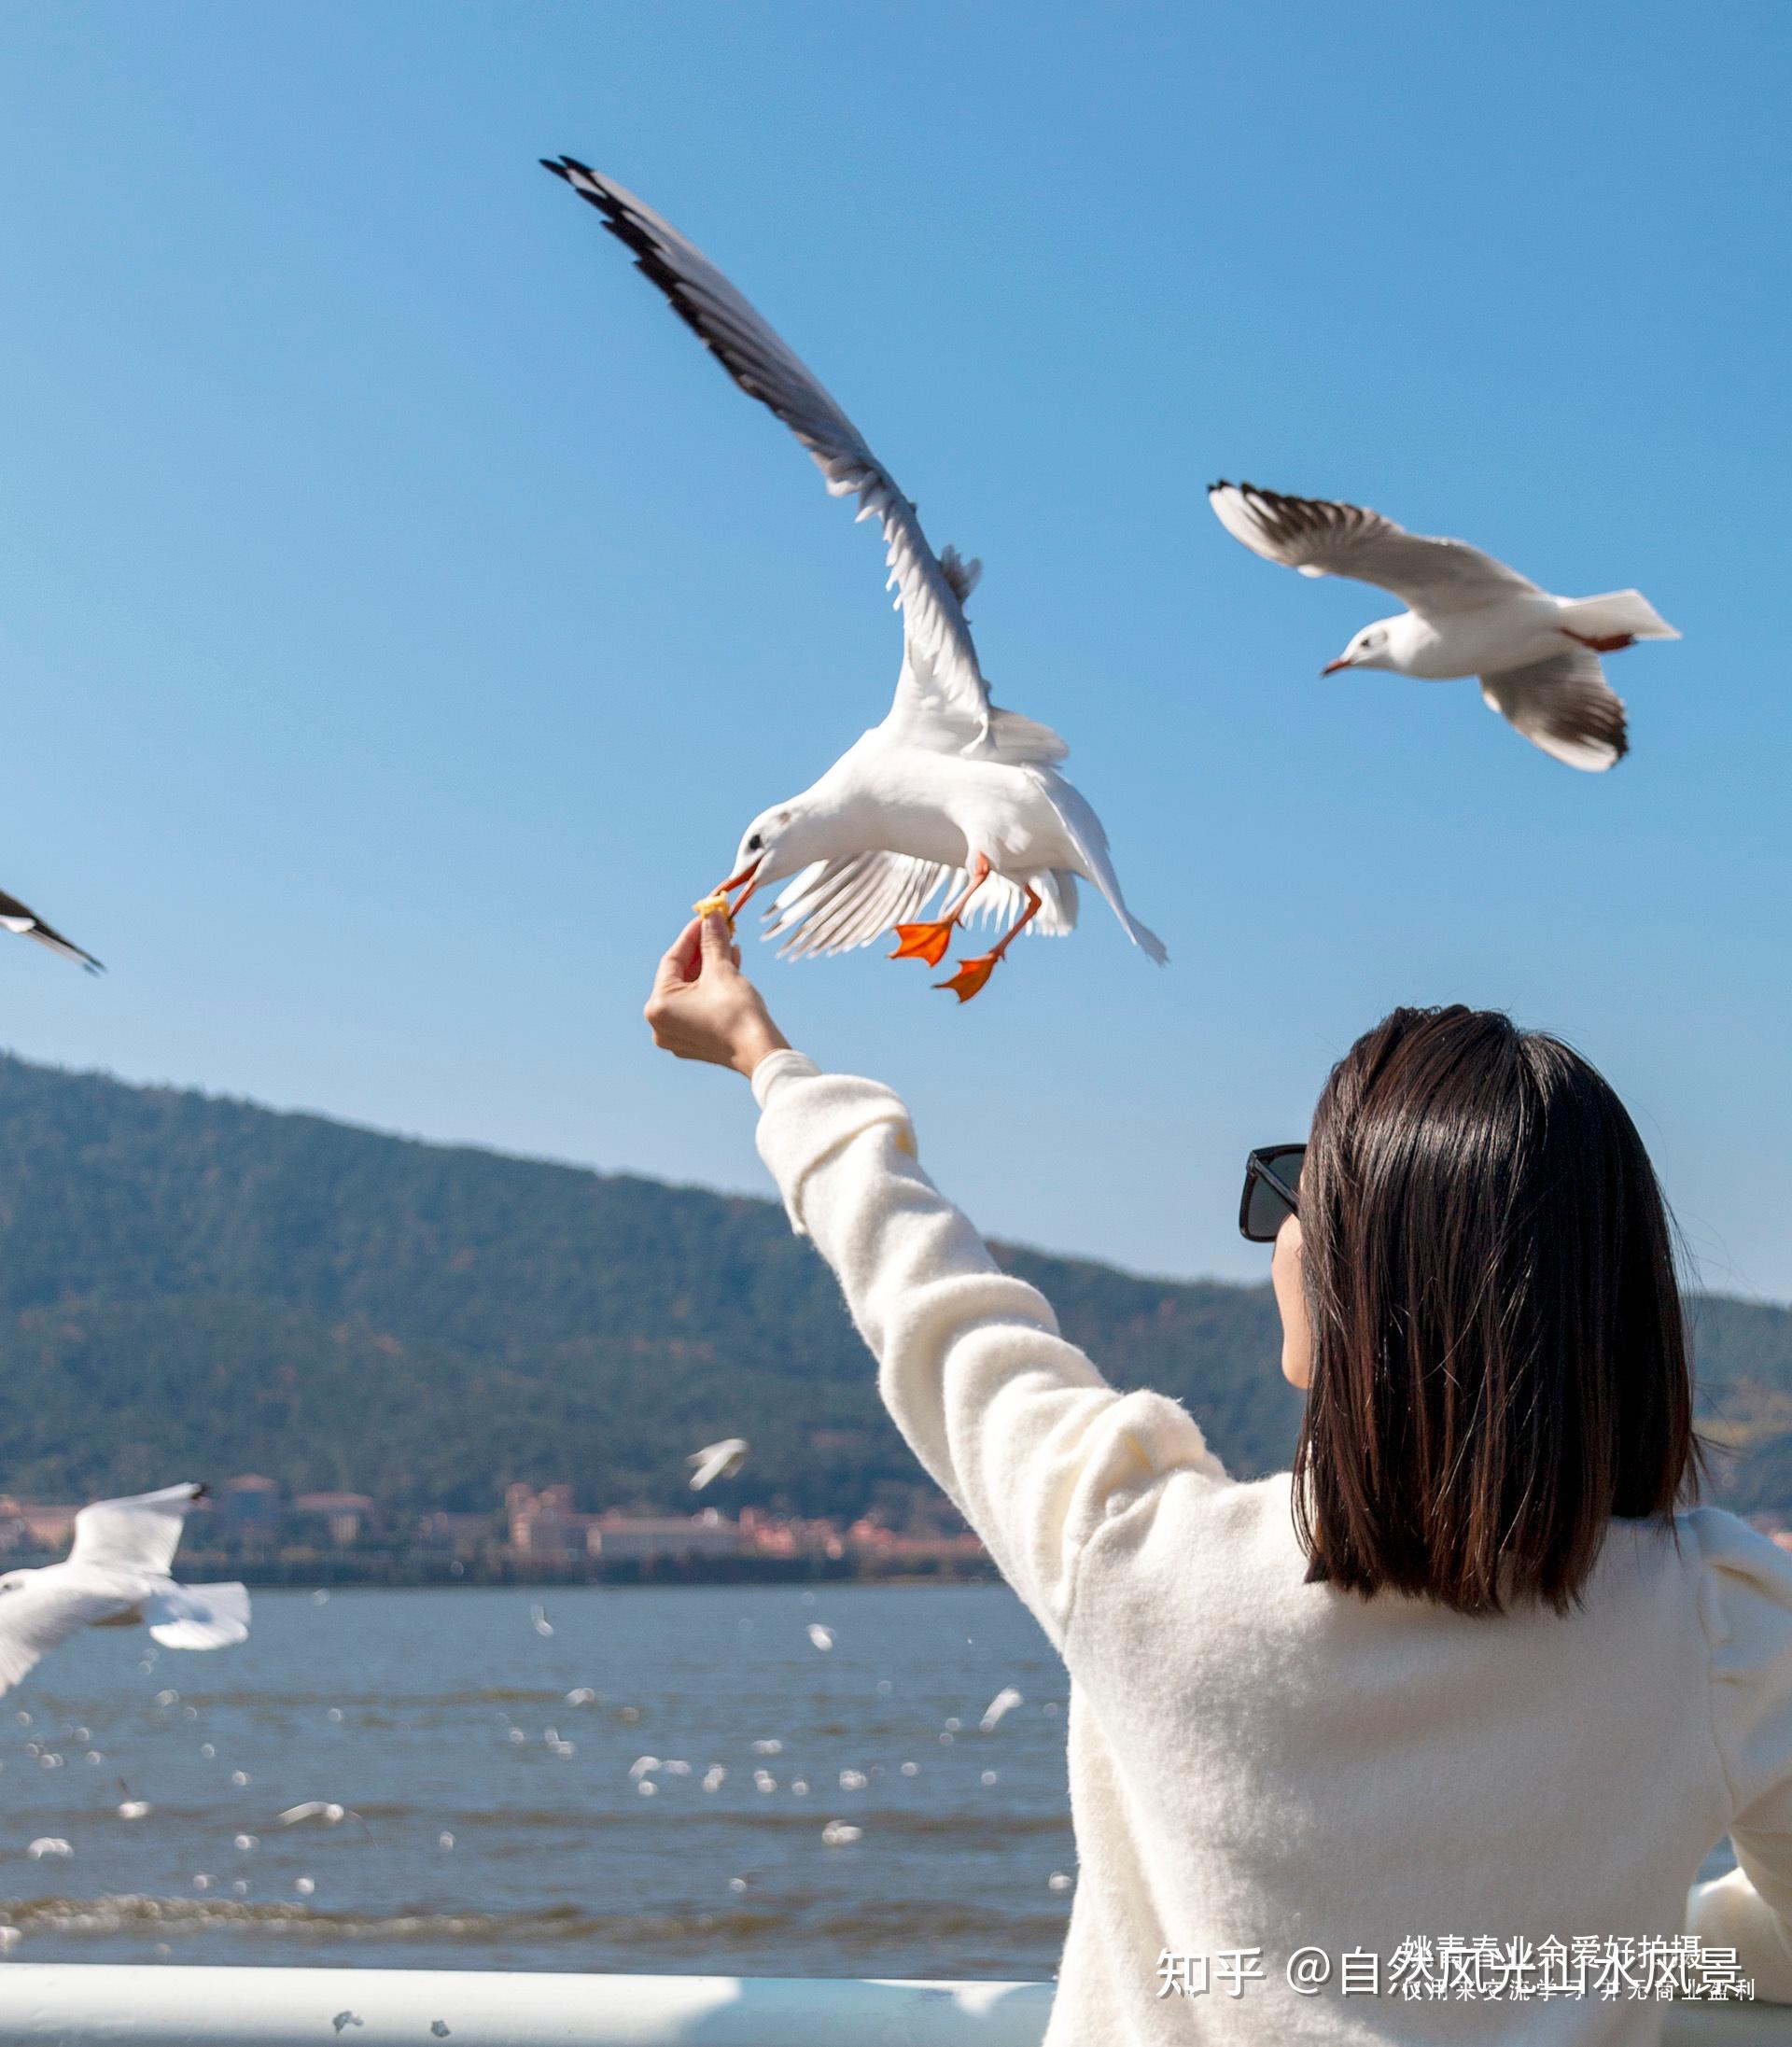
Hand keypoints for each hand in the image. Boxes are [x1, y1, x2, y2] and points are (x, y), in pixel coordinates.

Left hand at [645, 912, 789, 1077]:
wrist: (760, 1052)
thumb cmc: (737, 1013)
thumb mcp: (722, 969)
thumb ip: (713, 940)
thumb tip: (712, 915)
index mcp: (658, 1006)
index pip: (672, 959)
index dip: (692, 935)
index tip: (706, 917)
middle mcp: (660, 1023)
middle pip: (681, 976)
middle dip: (703, 952)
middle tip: (719, 930)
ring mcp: (676, 1036)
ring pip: (691, 991)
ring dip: (710, 968)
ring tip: (731, 948)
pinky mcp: (694, 1042)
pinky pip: (698, 1007)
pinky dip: (711, 989)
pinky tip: (731, 970)